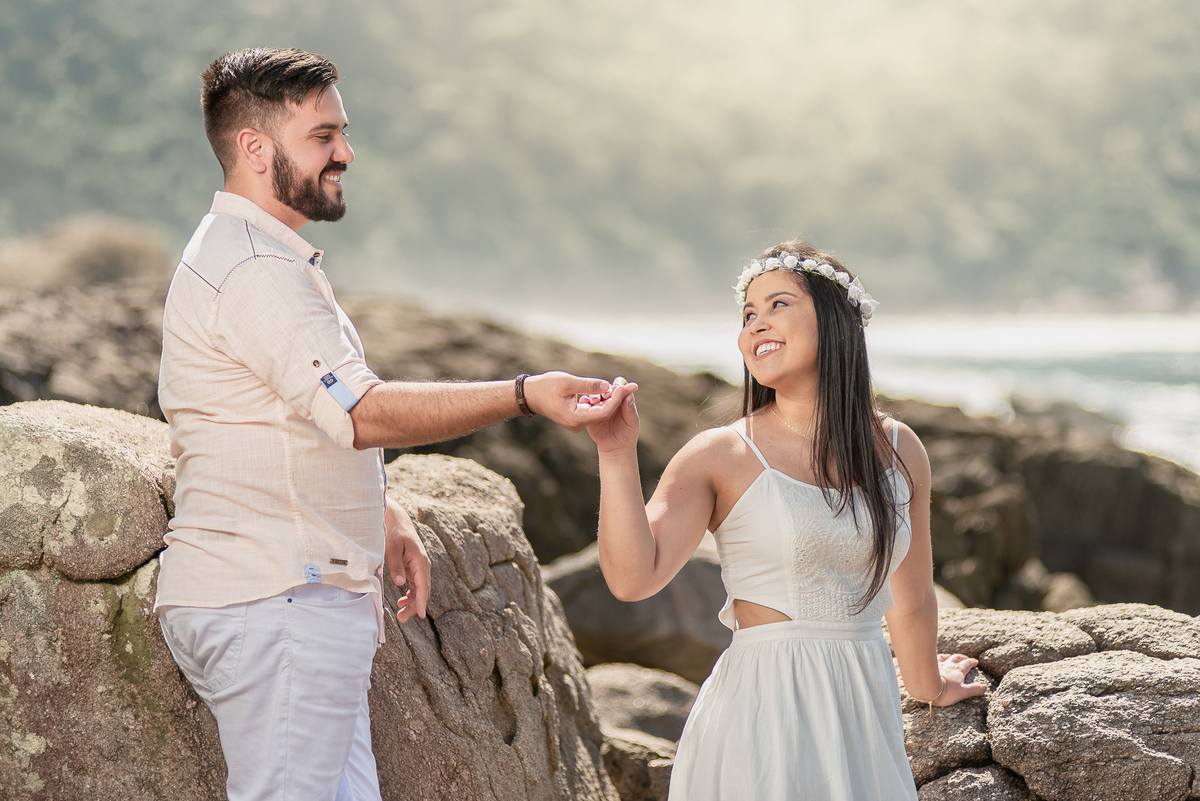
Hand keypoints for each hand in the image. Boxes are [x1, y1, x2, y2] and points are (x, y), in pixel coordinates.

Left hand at [384, 498, 429, 622]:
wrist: (397, 520)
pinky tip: (403, 601)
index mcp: (420, 561)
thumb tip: (400, 583)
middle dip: (415, 606)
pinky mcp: (414, 567)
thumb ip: (397, 566)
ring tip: (401, 613)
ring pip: (420, 589)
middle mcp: (423, 565)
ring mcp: (419, 566)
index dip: (422, 601)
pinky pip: (416, 584)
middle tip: (402, 618)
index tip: (421, 615)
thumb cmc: (395, 532)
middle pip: (423, 590)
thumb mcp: (392, 548)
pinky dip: (411, 594)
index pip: (423, 585)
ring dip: (413, 601)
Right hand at [523, 371, 635, 432]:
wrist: (529, 395)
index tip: (625, 387)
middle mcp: (577, 424)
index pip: (603, 411)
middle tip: (630, 385)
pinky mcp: (576, 417)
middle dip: (617, 399)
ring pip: (599, 411)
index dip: (616, 399)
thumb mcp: (568, 382)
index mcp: (575, 418)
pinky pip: (592, 410)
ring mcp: (577, 422)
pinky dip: (600, 400)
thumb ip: (589, 385)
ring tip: (621, 385)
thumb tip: (608, 386)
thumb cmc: (545, 387)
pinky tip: (608, 389)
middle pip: (604, 413)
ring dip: (609, 399)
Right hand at [584, 376, 639, 452]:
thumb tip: (628, 395)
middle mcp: (610, 400)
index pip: (620, 386)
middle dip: (605, 390)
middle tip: (606, 395)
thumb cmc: (628, 434)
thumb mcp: (632, 421)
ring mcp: (599, 406)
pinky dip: (585, 401)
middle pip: (606, 388)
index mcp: (622, 399)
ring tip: (596, 400)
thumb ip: (630, 409)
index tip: (618, 389)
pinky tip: (586, 402)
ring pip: (595, 395)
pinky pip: (585, 404)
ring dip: (595, 395)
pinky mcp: (589, 413)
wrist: (616, 448)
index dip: (619, 385)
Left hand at [933, 653, 986, 705]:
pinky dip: (936, 658)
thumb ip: (974, 690)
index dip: (971, 662)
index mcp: (958, 670)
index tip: (975, 661)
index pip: (967, 664)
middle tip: (965, 658)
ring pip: (945, 657)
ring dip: (949, 656)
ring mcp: (938, 664)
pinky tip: (933, 658)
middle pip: (956, 658)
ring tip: (950, 656)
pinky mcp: (928, 665)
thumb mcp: (963, 693)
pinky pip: (933, 659)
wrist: (926, 686)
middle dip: (962, 658)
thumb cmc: (946, 691)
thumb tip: (984, 688)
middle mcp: (948, 665)